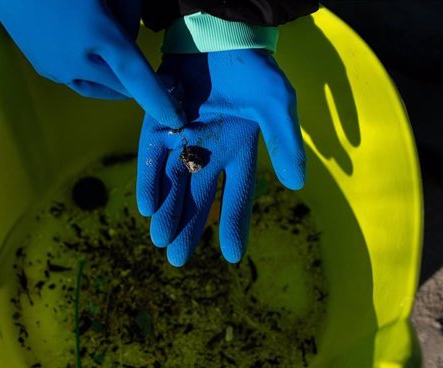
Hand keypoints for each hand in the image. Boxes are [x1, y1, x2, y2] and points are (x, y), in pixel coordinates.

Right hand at [0, 0, 185, 128]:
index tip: (177, 119)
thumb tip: (131, 36)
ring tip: (130, 77)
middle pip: (121, 84)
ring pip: (98, 88)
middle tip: (163, 80)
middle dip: (141, 82)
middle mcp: (76, 60)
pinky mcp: (42, 66)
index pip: (137, 76)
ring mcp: (55, 67)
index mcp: (97, 34)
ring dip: (118, 85)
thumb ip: (127, 10)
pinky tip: (98, 64)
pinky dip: (95, 77)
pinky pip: (77, 81)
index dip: (159, 100)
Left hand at [136, 49, 305, 265]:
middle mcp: (208, 153)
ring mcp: (181, 140)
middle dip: (188, 228)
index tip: (231, 257)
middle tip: (177, 259)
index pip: (237, 197)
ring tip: (160, 240)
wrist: (217, 33)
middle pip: (198, 199)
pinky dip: (150, 180)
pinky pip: (152, 157)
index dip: (234, 226)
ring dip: (166, 211)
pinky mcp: (158, 125)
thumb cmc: (252, 68)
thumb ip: (285, 143)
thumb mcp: (277, 104)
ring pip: (172, 183)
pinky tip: (146, 206)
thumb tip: (296, 185)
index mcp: (238, 152)